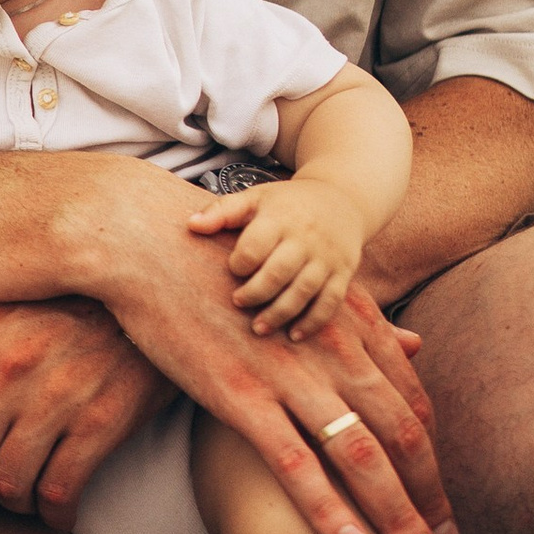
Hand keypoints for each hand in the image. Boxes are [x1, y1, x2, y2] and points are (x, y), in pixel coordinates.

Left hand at [0, 299, 175, 530]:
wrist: (142, 304)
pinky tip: (60, 507)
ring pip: (7, 485)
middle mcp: (9, 367)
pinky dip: (55, 513)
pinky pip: (59, 491)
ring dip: (14, 503)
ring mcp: (56, 395)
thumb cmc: (60, 316)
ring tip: (26, 495)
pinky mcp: (101, 422)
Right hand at [97, 205, 452, 533]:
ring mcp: (287, 374)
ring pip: (361, 454)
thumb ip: (364, 320)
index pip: (411, 402)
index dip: (433, 458)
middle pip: (402, 434)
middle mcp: (330, 350)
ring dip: (397, 515)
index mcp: (348, 324)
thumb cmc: (224, 263)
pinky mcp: (240, 394)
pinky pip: (295, 463)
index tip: (440, 502)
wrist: (149, 243)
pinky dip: (328, 509)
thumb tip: (417, 344)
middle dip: (430, 498)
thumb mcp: (306, 282)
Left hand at [193, 176, 362, 337]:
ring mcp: (326, 258)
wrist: (342, 198)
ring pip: (304, 291)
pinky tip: (294, 335)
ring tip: (259, 328)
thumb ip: (222, 211)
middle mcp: (305, 239)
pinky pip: (330, 302)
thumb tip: (191, 226)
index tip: (234, 269)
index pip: (256, 245)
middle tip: (239, 302)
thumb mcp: (255, 198)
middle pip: (279, 272)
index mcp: (279, 218)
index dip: (240, 262)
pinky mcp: (342, 273)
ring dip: (280, 313)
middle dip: (256, 293)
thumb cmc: (288, 203)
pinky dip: (313, 322)